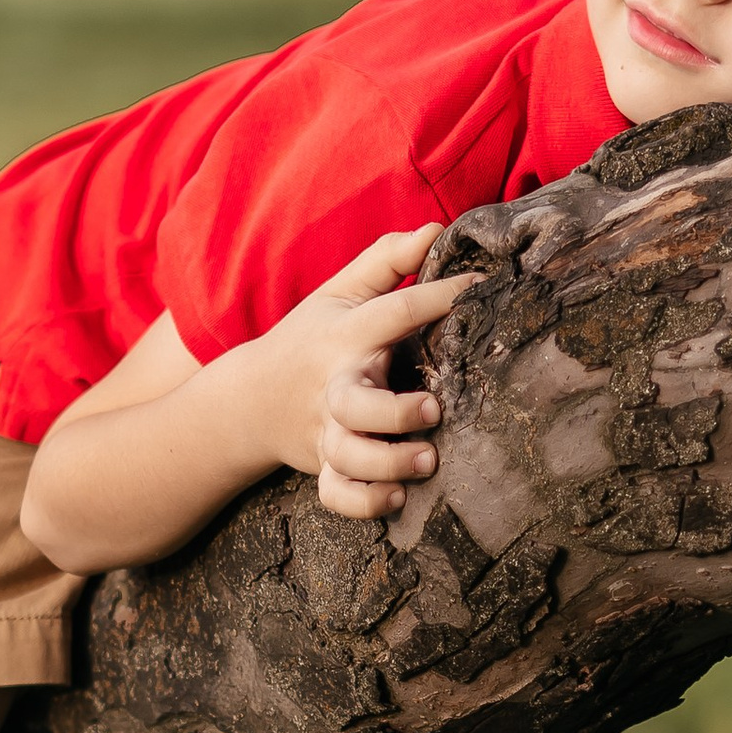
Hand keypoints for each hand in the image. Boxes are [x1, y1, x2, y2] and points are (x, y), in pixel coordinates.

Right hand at [255, 226, 468, 522]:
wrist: (250, 398)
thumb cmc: (312, 339)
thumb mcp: (340, 293)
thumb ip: (386, 260)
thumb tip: (437, 229)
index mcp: (345, 337)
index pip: (394, 311)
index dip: (440, 296)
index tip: (482, 287)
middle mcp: (335, 387)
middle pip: (355, 404)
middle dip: (393, 411)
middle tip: (434, 409)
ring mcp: (326, 431)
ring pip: (349, 457)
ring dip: (386, 463)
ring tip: (425, 461)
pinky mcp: (322, 467)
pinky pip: (337, 495)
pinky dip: (362, 503)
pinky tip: (396, 498)